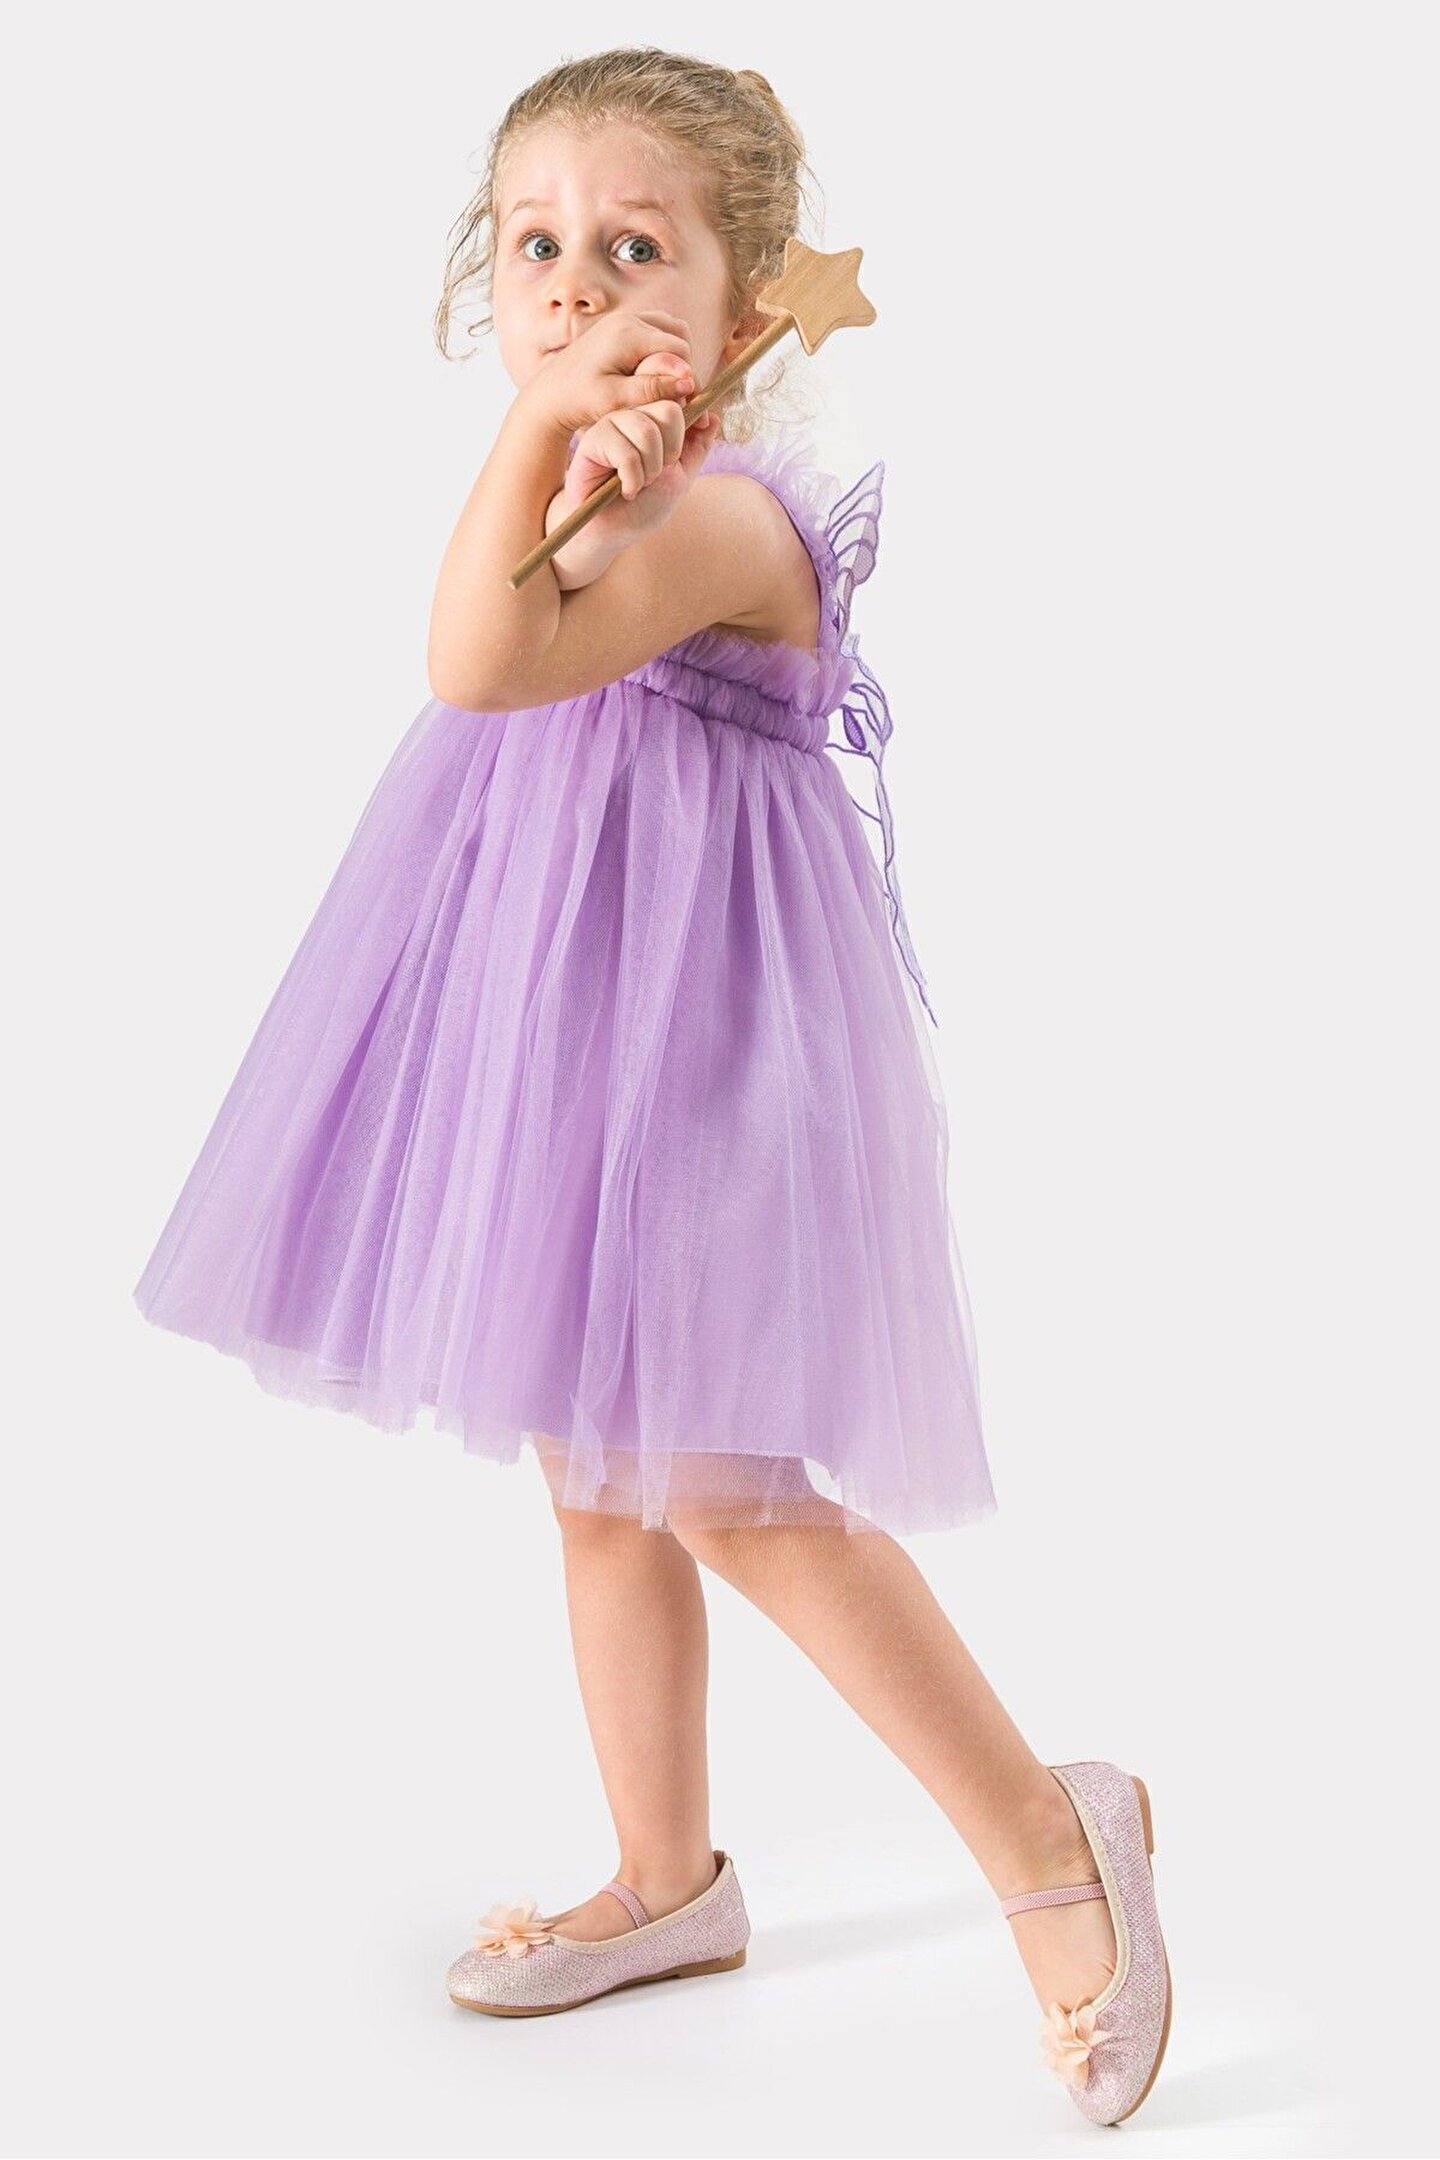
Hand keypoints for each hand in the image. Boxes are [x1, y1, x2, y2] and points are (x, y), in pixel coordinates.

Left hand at [519, 309, 699, 439]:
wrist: (549, 394)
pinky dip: (663, 349)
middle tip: (677, 393)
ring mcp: (623, 319)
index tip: (687, 402)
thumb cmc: (579, 400)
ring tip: (667, 385)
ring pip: (670, 329)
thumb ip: (653, 388)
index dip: (689, 376)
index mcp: (628, 333)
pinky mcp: (619, 326)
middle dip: (684, 363)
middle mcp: (628, 319)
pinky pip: (655, 330)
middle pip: (679, 334)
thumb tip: (689, 382)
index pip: (680, 349)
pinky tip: (653, 374)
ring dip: (675, 354)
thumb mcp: (616, 399)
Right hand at [550, 396, 720, 558]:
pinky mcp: (593, 440)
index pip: (679, 399)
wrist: (613, 531)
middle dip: (671, 452)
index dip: (694, 412)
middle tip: (657, 474)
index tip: (702, 426)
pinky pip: (626, 452)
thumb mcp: (681, 476)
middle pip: (668, 410)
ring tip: (640, 484)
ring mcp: (612, 425)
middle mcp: (633, 416)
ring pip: (647, 431)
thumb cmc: (644, 506)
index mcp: (654, 420)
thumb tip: (714, 417)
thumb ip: (697, 447)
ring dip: (650, 470)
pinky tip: (626, 489)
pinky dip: (633, 480)